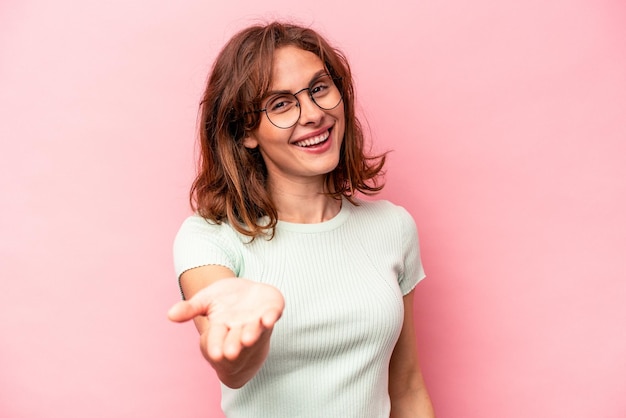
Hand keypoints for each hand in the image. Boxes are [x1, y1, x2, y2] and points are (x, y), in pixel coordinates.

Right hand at [168, 278, 284, 362]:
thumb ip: (190, 308)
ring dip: (252, 334)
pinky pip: (274, 315)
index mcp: (222, 328)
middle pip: (236, 340)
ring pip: (255, 331)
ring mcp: (258, 321)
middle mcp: (240, 329)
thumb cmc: (224, 300)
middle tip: (231, 352)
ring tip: (247, 338)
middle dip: (234, 345)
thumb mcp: (205, 301)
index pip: (217, 339)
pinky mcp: (273, 309)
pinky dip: (272, 317)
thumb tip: (170, 315)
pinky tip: (269, 318)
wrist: (248, 293)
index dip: (216, 345)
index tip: (215, 354)